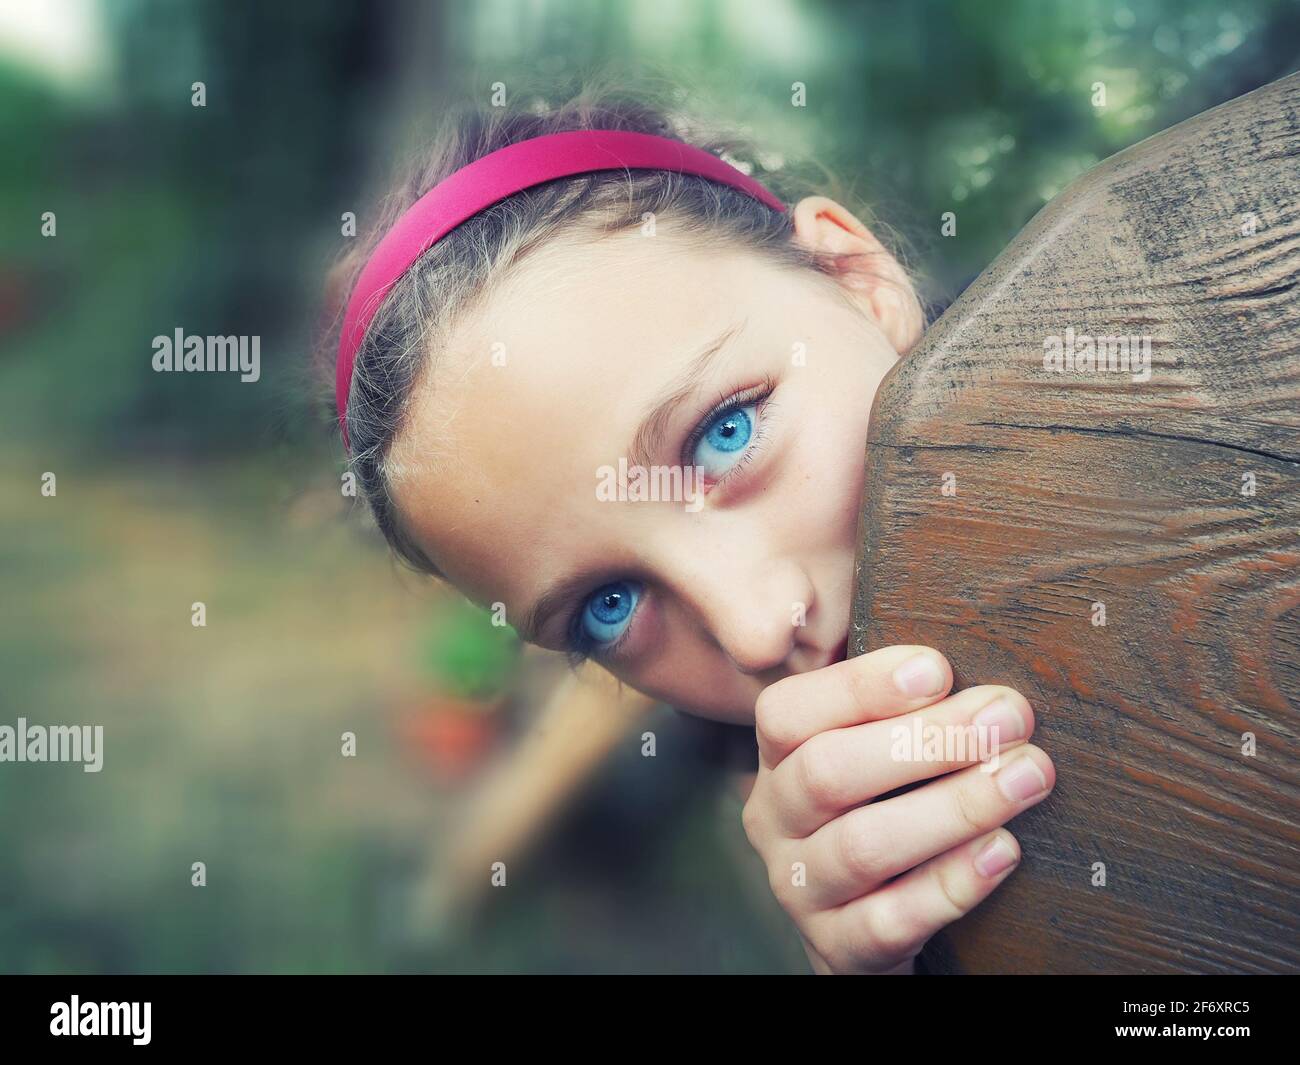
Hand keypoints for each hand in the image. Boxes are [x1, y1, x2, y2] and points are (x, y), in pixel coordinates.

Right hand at [741, 645, 1054, 973]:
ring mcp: (800, 888)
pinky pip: (891, 920)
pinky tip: (1005, 851)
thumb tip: (958, 637)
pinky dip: (952, 883)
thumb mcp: (869, 747)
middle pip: (828, 773)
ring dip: (954, 806)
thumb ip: (892, 698)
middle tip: (1009, 716)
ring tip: (1027, 775)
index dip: (861, 687)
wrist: (866, 923)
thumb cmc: (883, 805)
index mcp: (778, 758)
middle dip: (925, 740)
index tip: (939, 667)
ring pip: (864, 845)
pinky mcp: (839, 948)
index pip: (788, 712)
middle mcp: (774, 819)